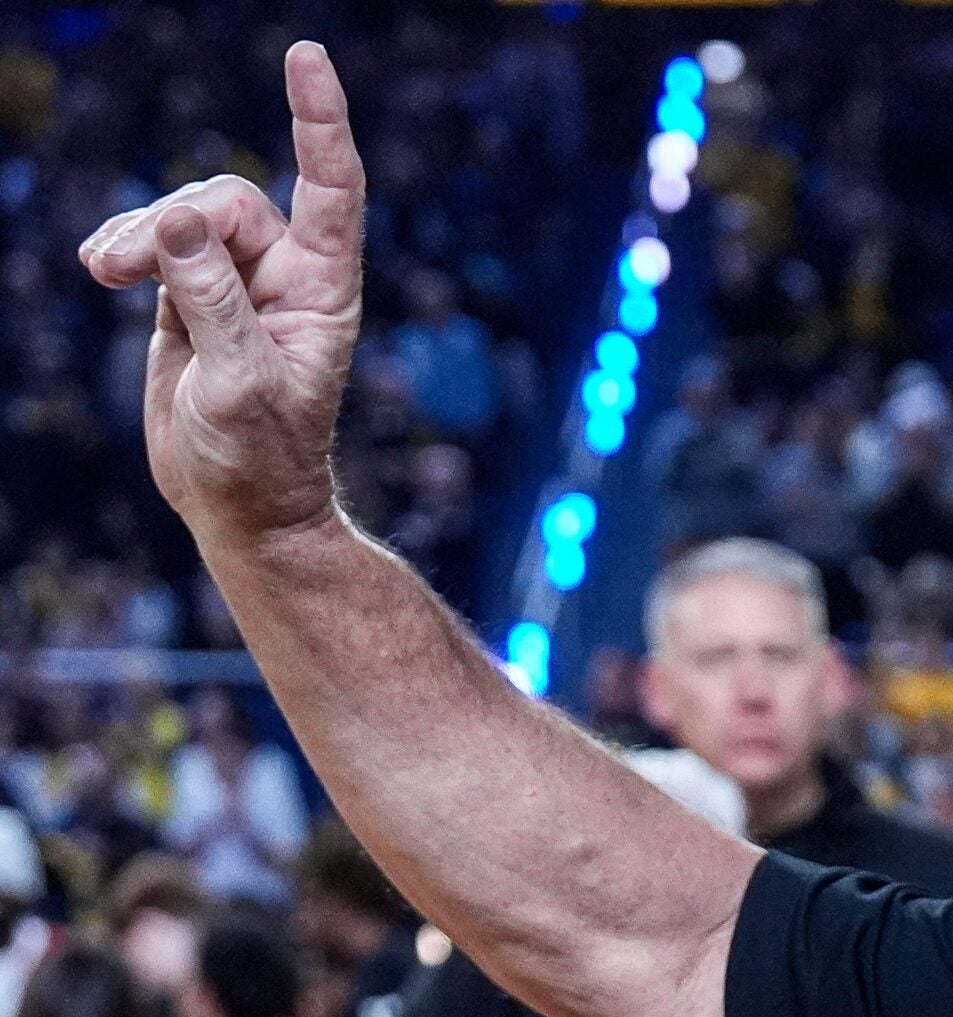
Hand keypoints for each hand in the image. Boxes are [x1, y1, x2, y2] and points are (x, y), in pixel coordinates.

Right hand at [78, 42, 363, 551]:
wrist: (236, 502)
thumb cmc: (258, 455)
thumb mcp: (239, 382)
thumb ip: (212, 300)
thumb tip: (182, 221)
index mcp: (324, 291)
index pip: (331, 189)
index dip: (319, 121)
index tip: (305, 58)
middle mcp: (289, 276)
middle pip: (231, 200)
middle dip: (176, 220)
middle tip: (124, 265)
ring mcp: (238, 282)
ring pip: (186, 216)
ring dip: (140, 234)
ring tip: (104, 271)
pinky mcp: (193, 295)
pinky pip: (156, 242)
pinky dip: (125, 245)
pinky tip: (102, 268)